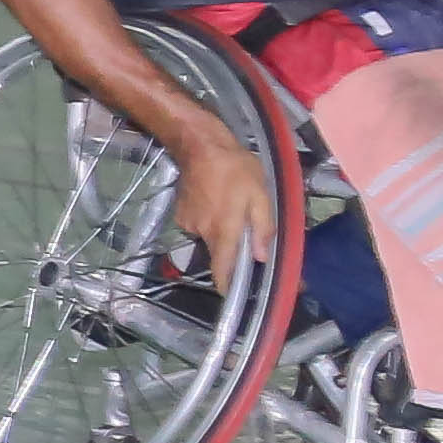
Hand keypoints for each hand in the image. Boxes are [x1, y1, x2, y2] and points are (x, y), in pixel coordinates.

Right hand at [155, 106, 269, 279]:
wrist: (200, 146)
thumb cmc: (236, 169)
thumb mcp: (261, 195)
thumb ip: (262, 228)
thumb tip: (261, 257)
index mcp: (224, 231)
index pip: (223, 268)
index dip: (227, 285)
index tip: (232, 295)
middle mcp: (203, 232)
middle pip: (219, 250)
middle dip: (230, 245)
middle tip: (242, 224)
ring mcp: (188, 223)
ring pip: (209, 235)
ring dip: (219, 228)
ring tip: (228, 205)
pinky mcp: (180, 213)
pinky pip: (198, 224)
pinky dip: (208, 218)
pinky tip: (214, 198)